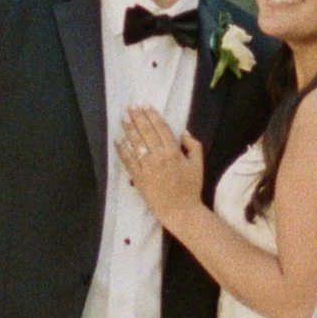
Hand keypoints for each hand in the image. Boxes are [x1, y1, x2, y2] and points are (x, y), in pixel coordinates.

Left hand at [117, 105, 205, 221]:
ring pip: (136, 143)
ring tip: (123, 118)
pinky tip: (118, 140)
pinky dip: (122, 149)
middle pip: (146, 132)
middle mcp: (159, 156)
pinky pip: (128, 160)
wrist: (180, 211)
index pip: (161, 128)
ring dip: (129, 129)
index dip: (152, 115)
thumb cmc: (191, 188)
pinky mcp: (138, 177)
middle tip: (131, 107)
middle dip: (138, 117)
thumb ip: (194, 146)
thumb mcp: (198, 165)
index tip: (145, 106)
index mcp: (173, 151)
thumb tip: (184, 132)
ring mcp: (147, 167)